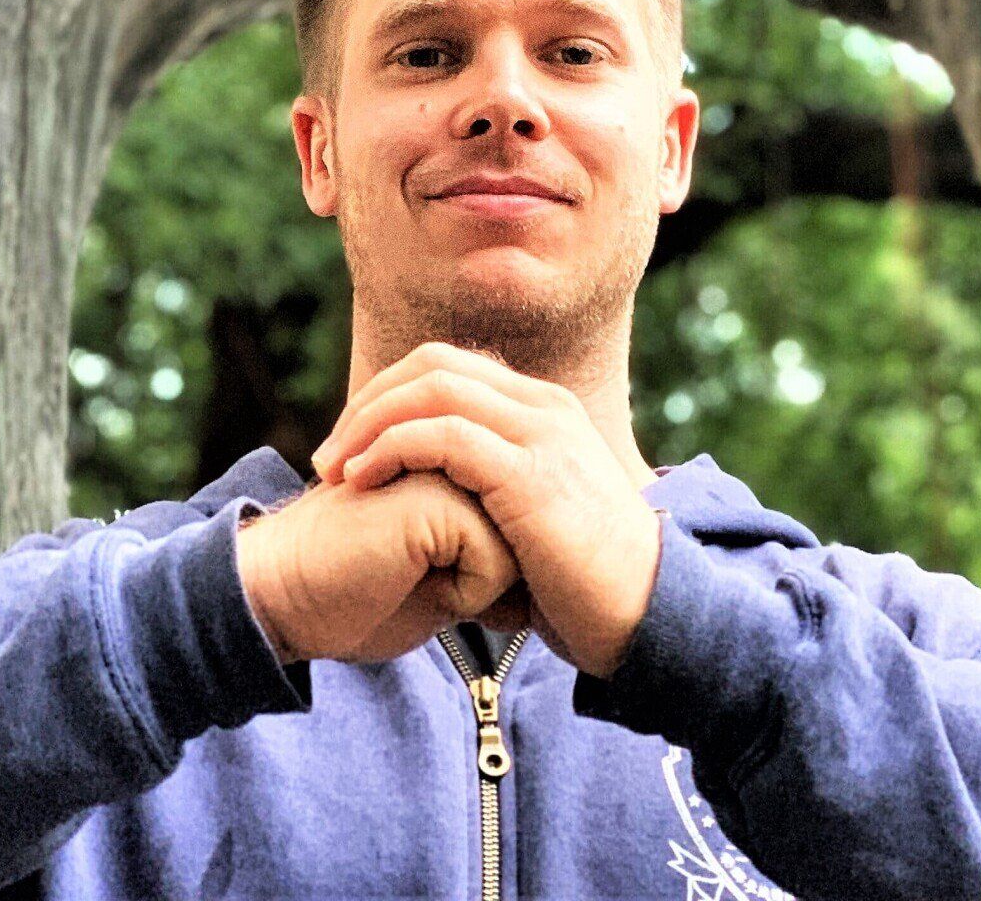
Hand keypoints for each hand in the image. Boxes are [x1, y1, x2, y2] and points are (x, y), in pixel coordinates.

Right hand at [234, 469, 522, 667]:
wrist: (289, 598)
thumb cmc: (360, 596)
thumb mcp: (442, 578)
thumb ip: (488, 555)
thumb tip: (544, 579)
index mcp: (463, 459)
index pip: (526, 527)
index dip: (494, 577)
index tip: (433, 581)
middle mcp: (460, 448)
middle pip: (529, 538)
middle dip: (491, 582)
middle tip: (419, 578)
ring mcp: (448, 461)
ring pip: (517, 549)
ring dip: (476, 586)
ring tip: (411, 574)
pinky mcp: (437, 489)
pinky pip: (492, 562)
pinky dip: (461, 593)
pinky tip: (407, 576)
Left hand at [309, 344, 663, 675]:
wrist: (650, 617)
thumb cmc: (590, 587)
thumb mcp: (540, 520)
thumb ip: (497, 496)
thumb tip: (443, 510)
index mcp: (546, 409)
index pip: (451, 367)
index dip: (391, 396)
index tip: (352, 446)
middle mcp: (543, 406)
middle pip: (433, 364)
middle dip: (370, 400)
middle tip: (329, 454)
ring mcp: (539, 433)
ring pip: (432, 388)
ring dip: (369, 421)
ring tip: (334, 467)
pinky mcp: (528, 473)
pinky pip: (443, 435)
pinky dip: (391, 447)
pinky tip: (362, 481)